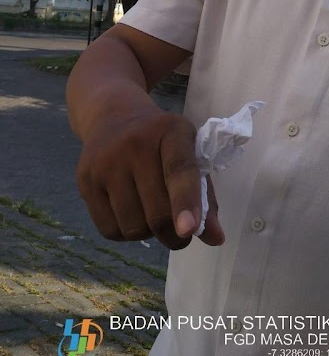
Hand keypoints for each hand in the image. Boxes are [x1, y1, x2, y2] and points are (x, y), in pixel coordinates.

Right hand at [76, 108, 224, 249]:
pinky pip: (109, 230)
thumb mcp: (190, 154)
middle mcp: (135, 143)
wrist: (114, 117)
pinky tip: (131, 212)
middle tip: (181, 233)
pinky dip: (125, 233)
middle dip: (174, 234)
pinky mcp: (85, 180)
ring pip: (132, 227)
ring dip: (148, 233)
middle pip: (157, 211)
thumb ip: (206, 197)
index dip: (186, 201)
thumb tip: (216, 239)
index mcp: (172, 131)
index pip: (180, 170)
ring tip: (152, 213)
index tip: (189, 229)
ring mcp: (106, 162)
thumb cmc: (162, 142)